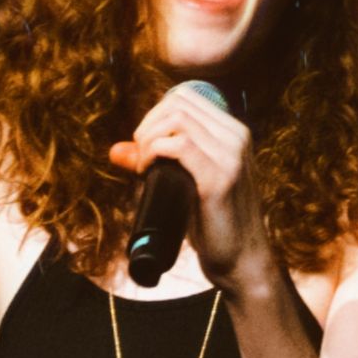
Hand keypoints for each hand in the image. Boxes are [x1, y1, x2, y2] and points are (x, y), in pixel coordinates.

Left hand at [108, 84, 273, 291]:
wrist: (242, 260)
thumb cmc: (214, 224)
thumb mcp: (186, 184)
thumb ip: (157, 162)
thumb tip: (115, 151)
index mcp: (234, 132)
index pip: (186, 97)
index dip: (155, 114)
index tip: (144, 143)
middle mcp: (237, 137)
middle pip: (179, 103)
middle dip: (148, 125)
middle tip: (139, 156)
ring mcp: (231, 155)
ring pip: (178, 118)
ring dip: (149, 138)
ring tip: (143, 165)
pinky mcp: (220, 177)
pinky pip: (180, 145)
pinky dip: (154, 152)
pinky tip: (147, 171)